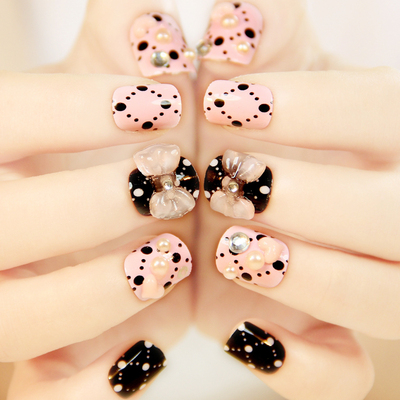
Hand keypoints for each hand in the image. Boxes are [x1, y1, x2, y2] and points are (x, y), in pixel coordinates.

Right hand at [1, 1, 197, 397]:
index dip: (72, 108)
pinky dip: (89, 386)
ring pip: (12, 320)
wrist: (167, 210)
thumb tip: (152, 20)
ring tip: (171, 259)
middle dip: (86, 205)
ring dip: (93, 293)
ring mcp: (11, 305)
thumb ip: (137, 35)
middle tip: (169, 185)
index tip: (161, 99)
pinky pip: (41, 396)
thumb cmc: (154, 139)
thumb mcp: (146, 79)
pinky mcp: (45, 369)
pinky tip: (142, 353)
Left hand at [195, 1, 398, 398]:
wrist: (179, 192)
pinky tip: (248, 335)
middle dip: (316, 199)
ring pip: (388, 299)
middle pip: (399, 215)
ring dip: (315, 277)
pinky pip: (345, 374)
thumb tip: (239, 15)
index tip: (227, 101)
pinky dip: (307, 367)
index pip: (386, 113)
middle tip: (229, 182)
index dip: (317, 109)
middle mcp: (378, 209)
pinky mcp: (321, 338)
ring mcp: (357, 281)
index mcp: (371, 134)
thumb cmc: (200, 124)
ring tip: (233, 249)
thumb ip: (243, 31)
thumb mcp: (218, 69)